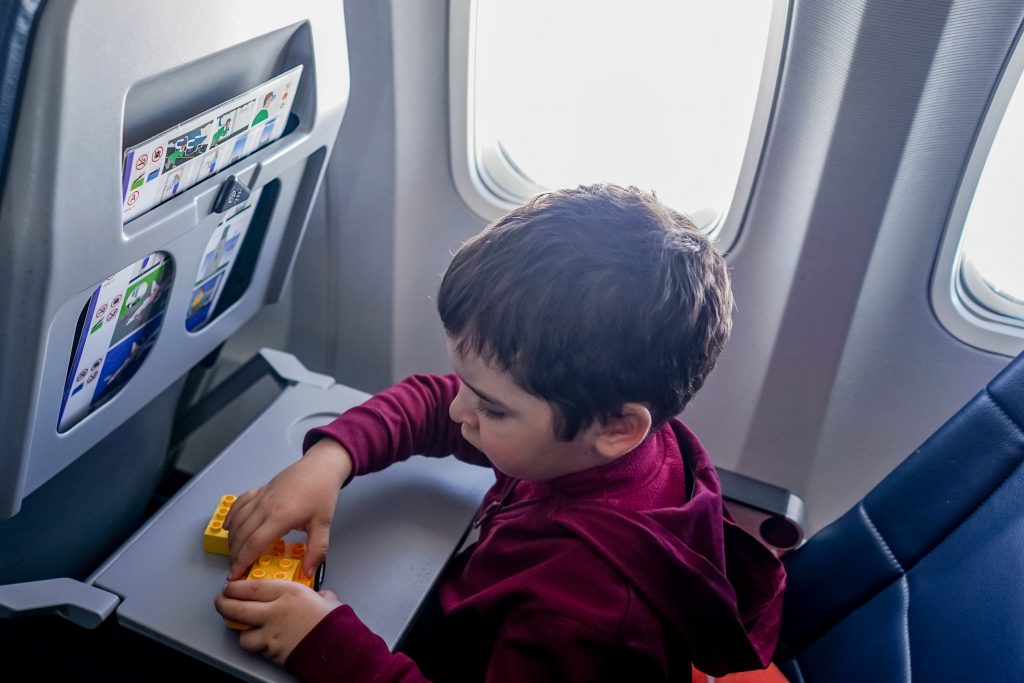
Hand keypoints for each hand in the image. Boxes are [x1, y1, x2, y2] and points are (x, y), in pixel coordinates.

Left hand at [215, 580, 341, 664]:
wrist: (338, 648)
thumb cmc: (335, 623)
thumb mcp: (326, 599)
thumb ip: (317, 595)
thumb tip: (319, 596)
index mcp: (289, 592)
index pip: (251, 586)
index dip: (235, 586)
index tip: (230, 585)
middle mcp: (275, 611)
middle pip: (237, 607)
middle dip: (224, 604)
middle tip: (221, 601)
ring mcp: (271, 634)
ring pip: (242, 632)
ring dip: (239, 629)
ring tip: (241, 626)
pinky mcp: (272, 652)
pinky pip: (255, 647)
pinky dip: (255, 644)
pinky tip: (259, 640)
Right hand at [224, 439, 353, 578]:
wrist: (321, 466)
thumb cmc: (322, 494)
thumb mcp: (323, 524)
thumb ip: (316, 550)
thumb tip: (308, 573)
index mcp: (280, 517)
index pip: (253, 545)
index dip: (242, 562)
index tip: (234, 576)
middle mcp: (265, 507)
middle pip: (242, 535)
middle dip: (235, 555)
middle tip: (234, 570)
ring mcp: (260, 496)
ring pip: (238, 520)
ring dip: (232, 539)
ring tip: (233, 554)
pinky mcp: (260, 489)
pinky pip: (239, 504)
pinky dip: (231, 516)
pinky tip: (228, 527)